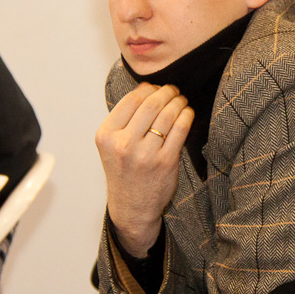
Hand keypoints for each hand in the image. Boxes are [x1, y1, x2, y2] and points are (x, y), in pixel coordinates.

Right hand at [95, 83, 192, 256]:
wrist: (132, 206)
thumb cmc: (124, 172)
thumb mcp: (112, 145)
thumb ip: (124, 120)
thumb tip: (147, 89)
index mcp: (106, 135)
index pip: (131, 100)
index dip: (148, 88)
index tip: (157, 87)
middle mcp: (123, 144)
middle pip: (151, 104)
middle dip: (166, 92)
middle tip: (173, 90)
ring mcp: (145, 154)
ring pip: (167, 115)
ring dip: (178, 102)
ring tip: (181, 100)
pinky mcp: (165, 162)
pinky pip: (180, 130)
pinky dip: (186, 116)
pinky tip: (188, 113)